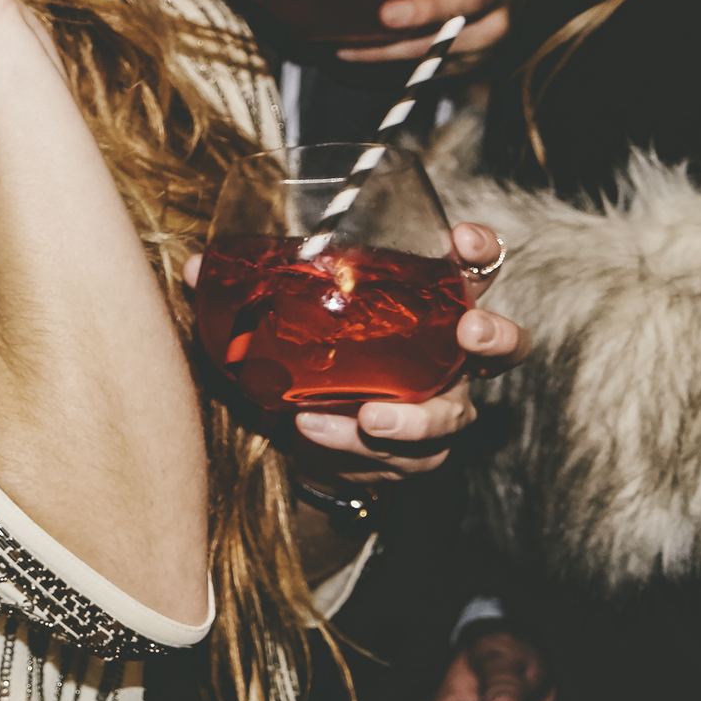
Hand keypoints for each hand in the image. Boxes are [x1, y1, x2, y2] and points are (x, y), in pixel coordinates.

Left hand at [180, 223, 527, 480]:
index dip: (479, 253)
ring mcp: (437, 411)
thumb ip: (247, 294)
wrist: (303, 433)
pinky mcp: (411, 458)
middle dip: (494, 335)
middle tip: (466, 334)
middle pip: (502, 345)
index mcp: (427, 306)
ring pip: (452, 417)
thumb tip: (199, 268)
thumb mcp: (281, 320)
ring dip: (414, 418)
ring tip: (369, 417)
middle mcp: (445, 358)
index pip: (473, 271)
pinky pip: (398, 459)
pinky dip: (355, 448)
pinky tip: (317, 432)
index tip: (463, 241)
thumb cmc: (309, 356)